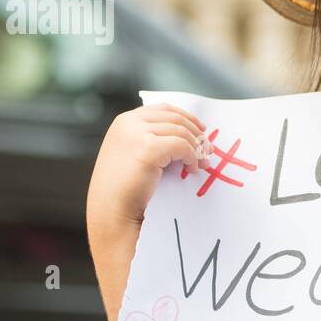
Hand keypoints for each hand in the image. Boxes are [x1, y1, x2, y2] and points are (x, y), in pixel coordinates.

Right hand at [86, 103, 210, 230]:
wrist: (112, 210)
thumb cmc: (126, 188)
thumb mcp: (136, 154)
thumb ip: (154, 139)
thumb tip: (194, 136)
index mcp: (124, 121)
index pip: (164, 109)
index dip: (187, 118)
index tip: (201, 130)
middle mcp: (128, 123)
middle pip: (175, 119)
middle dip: (196, 134)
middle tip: (208, 151)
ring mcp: (136, 134)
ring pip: (181, 132)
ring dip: (196, 148)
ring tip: (200, 164)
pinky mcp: (148, 149)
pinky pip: (182, 146)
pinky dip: (192, 157)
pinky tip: (191, 169)